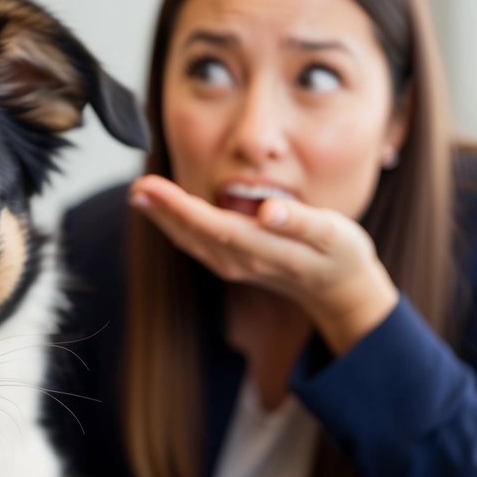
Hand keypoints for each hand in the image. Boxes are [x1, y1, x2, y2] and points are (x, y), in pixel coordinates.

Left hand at [129, 174, 398, 354]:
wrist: (336, 290)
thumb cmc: (339, 254)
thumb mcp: (334, 235)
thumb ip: (303, 222)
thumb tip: (270, 211)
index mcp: (263, 250)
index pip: (212, 225)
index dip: (179, 207)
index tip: (152, 187)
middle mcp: (240, 262)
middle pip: (192, 234)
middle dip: (161, 210)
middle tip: (137, 185)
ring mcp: (232, 266)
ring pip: (189, 241)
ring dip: (163, 218)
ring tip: (141, 194)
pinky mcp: (230, 264)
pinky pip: (195, 244)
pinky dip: (176, 226)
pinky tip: (164, 211)